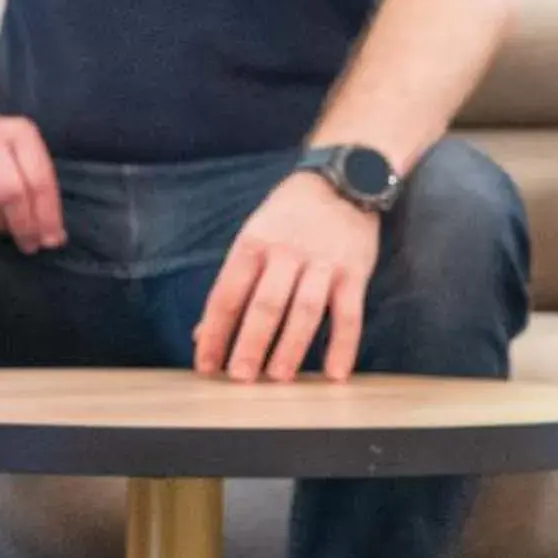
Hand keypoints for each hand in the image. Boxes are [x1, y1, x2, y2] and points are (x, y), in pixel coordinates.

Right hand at [0, 108, 65, 249]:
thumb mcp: (21, 152)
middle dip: (24, 225)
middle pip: (11, 192)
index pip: (39, 179)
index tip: (52, 240)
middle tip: (30, 245)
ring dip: (0, 223)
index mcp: (19, 131)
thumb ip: (38, 186)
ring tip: (7, 228)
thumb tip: (54, 236)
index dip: (48, 214)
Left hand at [193, 173, 381, 381]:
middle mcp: (286, 252)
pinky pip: (349, 313)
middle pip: (265, 304)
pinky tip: (335, 373)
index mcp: (252, 245)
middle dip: (250, 343)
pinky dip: (343, 345)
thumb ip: (231, 287)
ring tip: (277, 378)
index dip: (214, 332)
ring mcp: (323, 262)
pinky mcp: (355, 271)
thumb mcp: (252, 240)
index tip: (205, 365)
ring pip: (305, 310)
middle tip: (239, 377)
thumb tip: (201, 334)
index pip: (227, 295)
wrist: (340, 180)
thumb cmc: (285, 219)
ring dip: (291, 347)